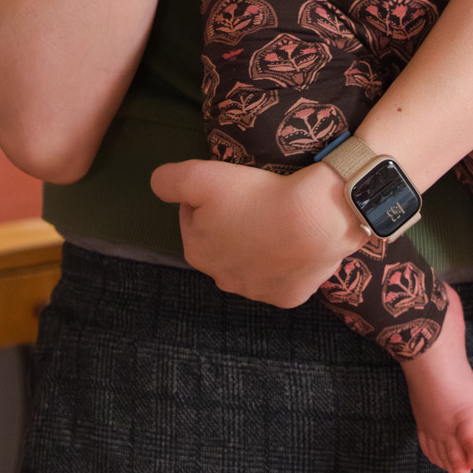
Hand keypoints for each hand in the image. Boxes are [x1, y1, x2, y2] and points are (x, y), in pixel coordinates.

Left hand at [150, 155, 364, 305]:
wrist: (313, 221)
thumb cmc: (255, 197)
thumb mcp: (201, 175)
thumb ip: (169, 180)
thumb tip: (159, 185)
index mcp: (197, 252)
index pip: (194, 218)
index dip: (208, 197)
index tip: (228, 186)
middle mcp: (222, 280)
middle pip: (221, 243)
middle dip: (230, 224)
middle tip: (251, 201)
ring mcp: (257, 292)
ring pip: (250, 263)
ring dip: (256, 244)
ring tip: (275, 219)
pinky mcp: (288, 297)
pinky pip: (282, 276)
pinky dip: (284, 261)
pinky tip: (292, 242)